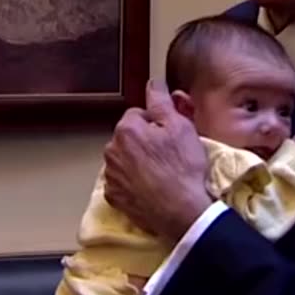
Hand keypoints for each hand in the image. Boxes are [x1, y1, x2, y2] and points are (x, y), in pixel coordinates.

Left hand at [102, 80, 211, 241]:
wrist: (182, 211)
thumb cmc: (183, 167)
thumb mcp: (180, 127)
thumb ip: (161, 101)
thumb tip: (152, 82)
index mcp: (126, 129)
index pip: (138, 114)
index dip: (157, 123)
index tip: (170, 136)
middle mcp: (111, 150)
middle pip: (129, 136)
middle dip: (144, 141)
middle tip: (168, 154)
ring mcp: (110, 175)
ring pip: (124, 158)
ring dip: (137, 161)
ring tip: (160, 173)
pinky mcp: (114, 197)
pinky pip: (122, 181)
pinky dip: (133, 182)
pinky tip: (150, 187)